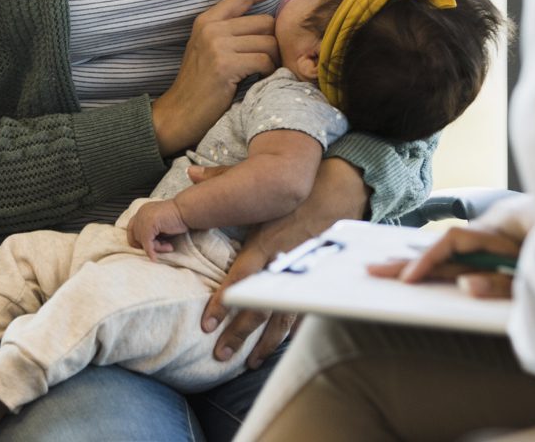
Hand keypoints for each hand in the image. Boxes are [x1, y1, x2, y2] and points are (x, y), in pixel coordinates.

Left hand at [127, 199, 187, 261]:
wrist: (187, 210)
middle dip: (148, 245)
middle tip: (163, 247)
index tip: (146, 247)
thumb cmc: (177, 218)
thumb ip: (150, 231)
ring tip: (168, 247)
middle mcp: (141, 213)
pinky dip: (151, 252)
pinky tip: (155, 258)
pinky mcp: (149, 224)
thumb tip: (144, 246)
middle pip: (136, 236)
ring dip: (155, 248)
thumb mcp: (160, 225)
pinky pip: (147, 243)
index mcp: (142, 211)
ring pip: (143, 241)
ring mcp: (144, 218)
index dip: (137, 240)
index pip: (131, 228)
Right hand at [152, 0, 300, 155]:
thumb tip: (272, 21)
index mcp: (208, 19)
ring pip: (269, 42)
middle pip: (266, 22)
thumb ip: (233, 31)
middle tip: (268, 62)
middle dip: (274, 42)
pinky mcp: (224, 64)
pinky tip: (256, 81)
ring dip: (272, 60)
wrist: (177, 115)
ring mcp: (216, 45)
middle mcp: (211, 27)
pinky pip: (264, 60)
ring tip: (261, 73)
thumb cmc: (201, 84)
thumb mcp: (210, 49)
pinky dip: (267, 72)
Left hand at [201, 157, 368, 367]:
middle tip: (219, 353)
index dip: (222, 304)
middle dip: (238, 333)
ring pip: (281, 318)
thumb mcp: (261, 182)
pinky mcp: (317, 280)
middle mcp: (283, 263)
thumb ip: (223, 180)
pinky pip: (301, 313)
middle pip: (259, 306)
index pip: (240, 278)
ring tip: (246, 362)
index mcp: (267, 241)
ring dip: (263, 343)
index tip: (207, 324)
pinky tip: (277, 346)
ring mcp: (302, 275)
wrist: (342, 190)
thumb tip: (192, 172)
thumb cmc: (299, 188)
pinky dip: (288, 333)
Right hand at [367, 225, 520, 300]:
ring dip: (415, 261)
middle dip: (405, 261)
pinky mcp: (485, 247)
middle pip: (438, 247)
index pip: (450, 243)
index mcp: (492, 234)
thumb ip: (499, 281)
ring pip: (442, 251)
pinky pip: (452, 254)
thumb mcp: (532, 272)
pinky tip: (415, 267)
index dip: (427, 260)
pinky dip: (432, 261)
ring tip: (382, 268)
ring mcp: (481, 238)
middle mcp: (482, 233)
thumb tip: (464, 285)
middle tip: (371, 270)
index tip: (407, 279)